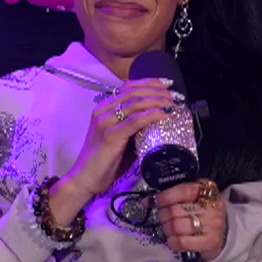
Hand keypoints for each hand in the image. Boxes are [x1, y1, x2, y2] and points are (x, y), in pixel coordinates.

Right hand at [52, 78, 180, 214]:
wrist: (85, 178)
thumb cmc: (105, 161)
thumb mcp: (120, 138)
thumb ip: (134, 128)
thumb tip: (158, 122)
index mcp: (104, 108)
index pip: (128, 87)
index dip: (149, 83)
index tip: (167, 85)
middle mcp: (103, 110)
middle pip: (134, 92)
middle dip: (157, 91)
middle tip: (175, 95)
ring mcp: (106, 121)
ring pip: (136, 103)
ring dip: (158, 101)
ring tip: (173, 103)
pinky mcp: (110, 135)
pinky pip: (135, 121)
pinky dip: (151, 115)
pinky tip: (164, 114)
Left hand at [155, 179, 226, 258]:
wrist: (226, 232)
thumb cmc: (205, 213)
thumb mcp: (196, 197)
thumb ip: (176, 195)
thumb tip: (148, 201)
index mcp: (207, 191)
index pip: (183, 191)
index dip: (165, 197)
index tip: (157, 201)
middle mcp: (212, 207)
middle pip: (175, 210)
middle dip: (163, 215)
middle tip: (162, 217)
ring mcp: (212, 226)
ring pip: (176, 226)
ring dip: (166, 228)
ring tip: (168, 228)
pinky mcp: (210, 242)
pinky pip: (182, 242)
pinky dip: (172, 241)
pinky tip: (173, 239)